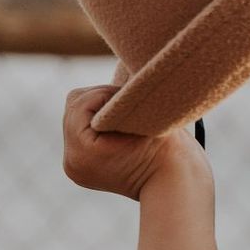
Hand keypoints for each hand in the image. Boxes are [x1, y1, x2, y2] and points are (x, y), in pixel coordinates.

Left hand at [62, 78, 205, 200]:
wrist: (177, 184)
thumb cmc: (168, 148)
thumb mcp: (146, 114)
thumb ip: (122, 95)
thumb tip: (120, 65)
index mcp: (83, 151)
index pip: (81, 102)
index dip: (106, 93)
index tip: (129, 95)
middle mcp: (72, 162)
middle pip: (73, 107)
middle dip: (100, 98)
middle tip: (127, 99)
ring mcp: (75, 166)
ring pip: (75, 116)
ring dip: (99, 108)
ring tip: (125, 112)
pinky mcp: (81, 166)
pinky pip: (80, 132)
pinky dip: (98, 122)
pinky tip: (117, 124)